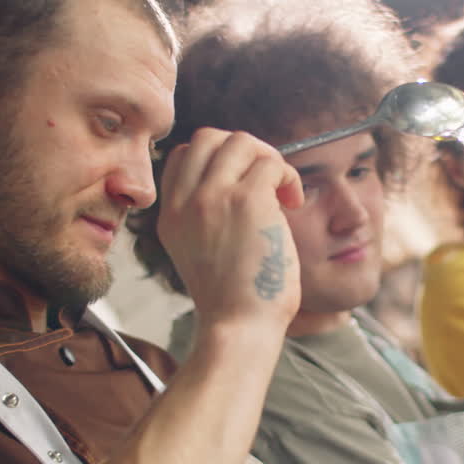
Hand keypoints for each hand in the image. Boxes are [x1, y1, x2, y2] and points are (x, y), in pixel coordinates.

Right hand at [156, 128, 304, 330]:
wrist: (239, 327)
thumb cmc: (232, 299)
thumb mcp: (198, 251)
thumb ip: (203, 215)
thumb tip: (238, 180)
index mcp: (170, 213)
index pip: (184, 155)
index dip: (218, 160)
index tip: (242, 185)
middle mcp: (186, 201)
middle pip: (210, 137)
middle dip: (245, 151)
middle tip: (266, 182)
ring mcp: (213, 197)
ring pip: (242, 142)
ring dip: (269, 160)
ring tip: (282, 192)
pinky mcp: (248, 201)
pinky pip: (272, 163)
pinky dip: (288, 176)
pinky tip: (292, 203)